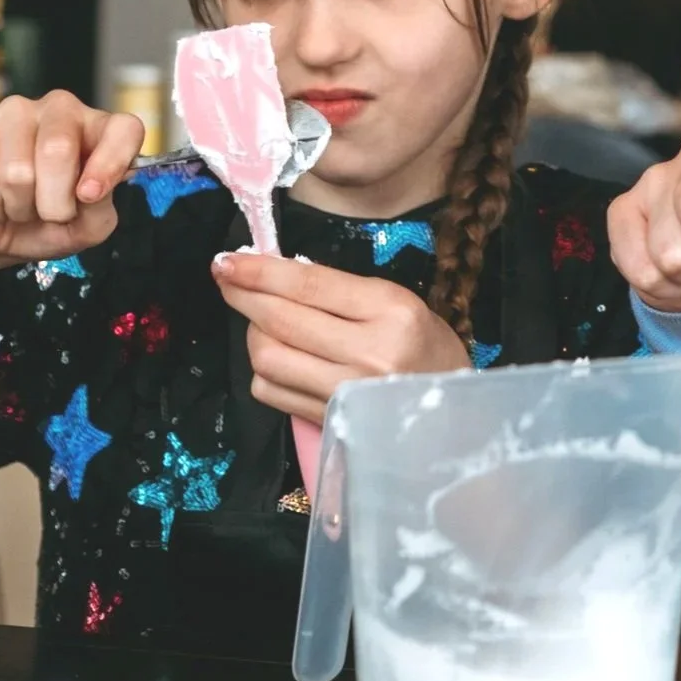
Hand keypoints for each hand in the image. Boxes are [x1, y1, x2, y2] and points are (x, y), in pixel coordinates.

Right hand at [0, 92, 146, 276]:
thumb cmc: (42, 225)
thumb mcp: (84, 230)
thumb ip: (99, 212)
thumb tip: (91, 190)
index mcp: (98, 131)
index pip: (124, 127)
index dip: (110, 161)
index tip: (90, 195)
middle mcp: (61, 111)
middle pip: (59, 149)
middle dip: (52, 201)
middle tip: (47, 213)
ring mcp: (16, 112)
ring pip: (18, 169)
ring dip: (18, 205)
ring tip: (17, 204)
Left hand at [213, 254, 470, 422]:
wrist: (454, 410)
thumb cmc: (424, 346)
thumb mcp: (396, 302)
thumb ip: (339, 291)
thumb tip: (275, 276)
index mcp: (390, 310)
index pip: (309, 285)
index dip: (260, 271)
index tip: (226, 260)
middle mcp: (368, 353)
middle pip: (281, 321)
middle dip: (244, 295)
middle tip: (227, 279)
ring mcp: (346, 393)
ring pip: (268, 358)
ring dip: (252, 334)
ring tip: (261, 321)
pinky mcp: (330, 421)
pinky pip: (272, 392)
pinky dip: (263, 370)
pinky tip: (276, 356)